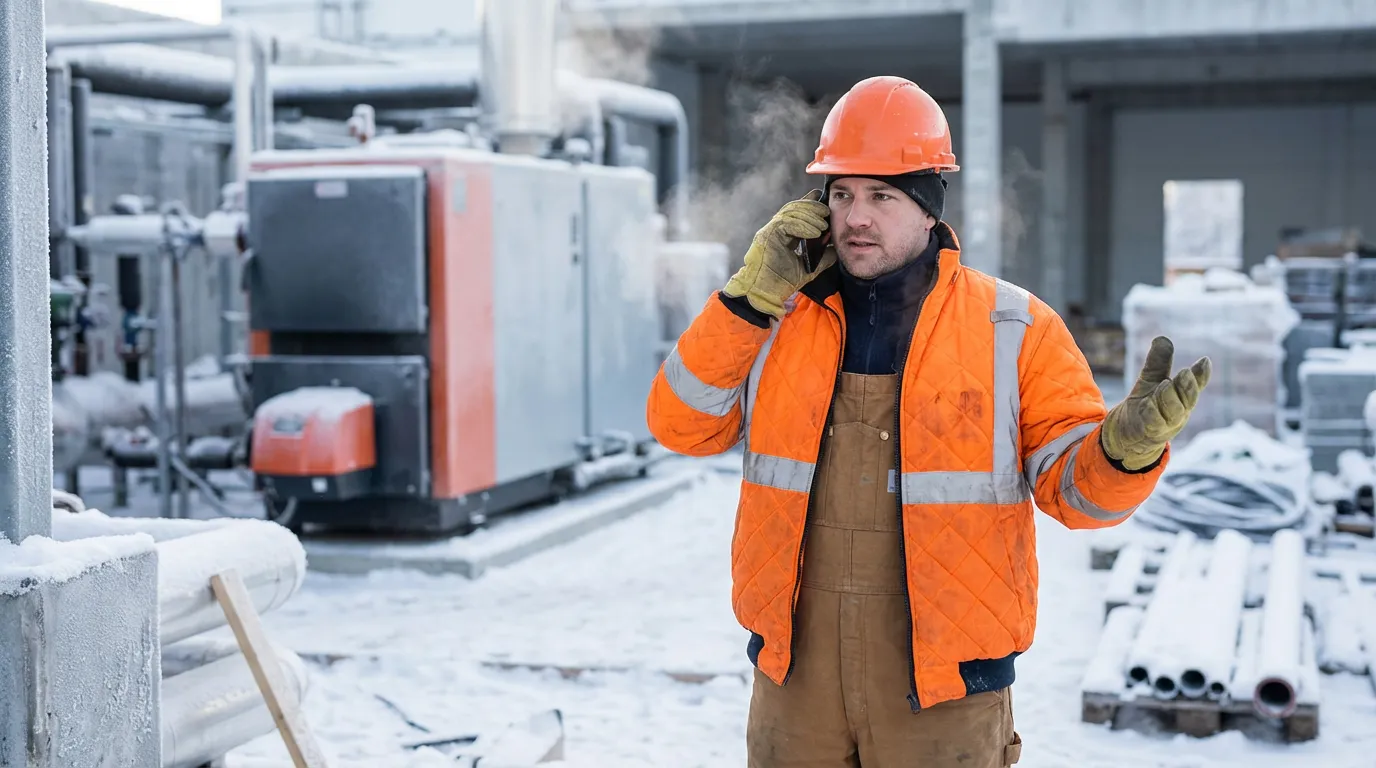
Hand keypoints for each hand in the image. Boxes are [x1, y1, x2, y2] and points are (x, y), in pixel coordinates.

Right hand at [722, 190, 837, 318]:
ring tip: (823, 224)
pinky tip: (815, 231)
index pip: (796, 214)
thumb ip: (822, 258)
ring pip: (790, 213)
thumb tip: (836, 249)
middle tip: (826, 210)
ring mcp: (769, 232)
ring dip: (809, 216)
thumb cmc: (781, 283)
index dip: (809, 204)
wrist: (766, 294)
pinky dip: (802, 225)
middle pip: (793, 209)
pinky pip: (785, 223)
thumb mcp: (809, 268)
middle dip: (811, 207)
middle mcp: (775, 231)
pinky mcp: (766, 235)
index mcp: (783, 235)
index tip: (822, 198)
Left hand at [1102, 336, 1210, 469]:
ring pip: (1173, 412)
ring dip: (1170, 398)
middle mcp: (1178, 412)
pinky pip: (1153, 424)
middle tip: (1186, 372)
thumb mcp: (1150, 382)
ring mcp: (1165, 425)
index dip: (1201, 375)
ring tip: (1165, 383)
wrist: (1127, 436)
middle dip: (1188, 386)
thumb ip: (1158, 363)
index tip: (1204, 361)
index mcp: (1182, 398)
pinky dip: (1153, 413)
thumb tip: (1162, 338)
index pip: (1194, 385)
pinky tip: (1148, 403)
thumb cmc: (1146, 406)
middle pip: (1187, 399)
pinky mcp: (1148, 433)